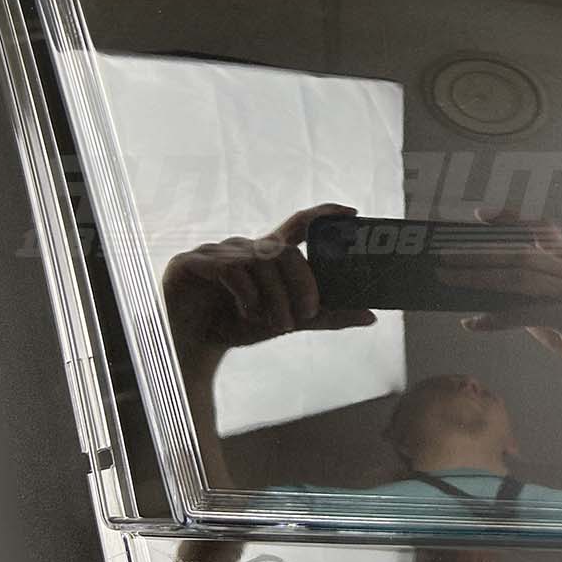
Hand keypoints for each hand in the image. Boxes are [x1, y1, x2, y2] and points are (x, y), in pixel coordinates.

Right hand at [162, 203, 375, 362]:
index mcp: (266, 254)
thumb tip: (371, 316)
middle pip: (284, 251)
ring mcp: (215, 251)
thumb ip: (325, 317)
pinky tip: (249, 314)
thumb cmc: (236, 326)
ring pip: (260, 262)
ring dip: (276, 297)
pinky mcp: (192, 262)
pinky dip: (248, 295)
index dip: (324, 214)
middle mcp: (243, 247)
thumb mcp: (287, 321)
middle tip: (309, 314)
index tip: (352, 212)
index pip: (298, 225)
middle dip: (302, 283)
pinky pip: (231, 269)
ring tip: (280, 326)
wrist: (191, 348)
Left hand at [436, 208, 561, 385]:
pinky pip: (526, 314)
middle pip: (520, 255)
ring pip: (519, 280)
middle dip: (480, 254)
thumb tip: (484, 286)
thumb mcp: (556, 306)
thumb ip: (529, 293)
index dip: (511, 218)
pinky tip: (474, 322)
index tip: (479, 215)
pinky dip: (496, 318)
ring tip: (450, 280)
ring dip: (480, 279)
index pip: (541, 229)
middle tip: (447, 256)